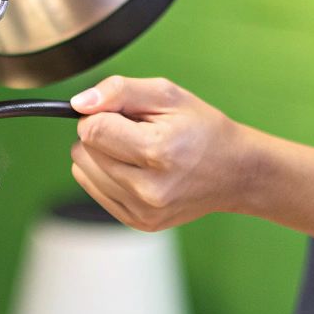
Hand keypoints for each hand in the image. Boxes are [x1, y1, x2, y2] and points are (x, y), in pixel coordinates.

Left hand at [67, 76, 255, 230]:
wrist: (235, 172)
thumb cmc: (203, 129)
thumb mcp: (167, 95)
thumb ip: (118, 91)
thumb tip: (79, 103)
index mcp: (157, 151)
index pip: (92, 130)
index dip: (99, 114)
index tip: (121, 114)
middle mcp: (148, 188)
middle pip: (83, 151)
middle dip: (101, 134)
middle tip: (135, 132)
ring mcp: (143, 211)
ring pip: (82, 171)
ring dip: (101, 155)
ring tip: (136, 151)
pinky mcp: (138, 222)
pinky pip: (93, 190)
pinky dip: (106, 174)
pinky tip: (135, 169)